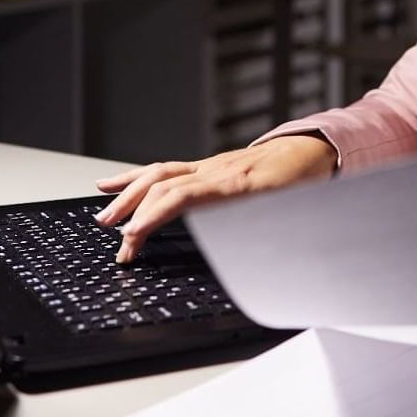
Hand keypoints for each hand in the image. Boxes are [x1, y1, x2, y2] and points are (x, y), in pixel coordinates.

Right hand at [94, 134, 338, 262]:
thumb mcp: (292, 211)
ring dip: (127, 195)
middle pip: (164, 185)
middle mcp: (216, 170)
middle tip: (116, 243)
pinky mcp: (204, 166)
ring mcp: (208, 165)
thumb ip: (268, 232)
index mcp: (237, 183)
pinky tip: (113, 184)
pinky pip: (164, 169)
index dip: (156, 215)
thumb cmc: (303, 183)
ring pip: (159, 173)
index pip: (184, 195)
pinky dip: (135, 178)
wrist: (312, 150)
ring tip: (103, 217)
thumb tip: (251, 266)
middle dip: (134, 213)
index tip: (133, 236)